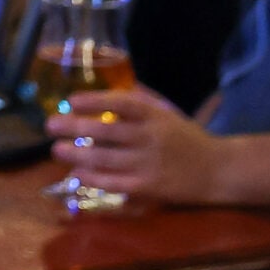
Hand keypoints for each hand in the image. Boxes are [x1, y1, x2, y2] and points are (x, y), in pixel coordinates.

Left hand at [47, 86, 229, 203]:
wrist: (219, 171)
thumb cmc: (189, 139)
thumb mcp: (168, 113)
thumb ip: (142, 99)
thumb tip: (113, 83)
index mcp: (154, 116)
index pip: (120, 103)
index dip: (94, 100)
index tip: (71, 100)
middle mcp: (150, 137)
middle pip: (105, 130)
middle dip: (73, 127)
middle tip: (50, 125)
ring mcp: (149, 163)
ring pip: (105, 157)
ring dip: (76, 153)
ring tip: (56, 149)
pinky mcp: (149, 187)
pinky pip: (115, 182)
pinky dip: (93, 177)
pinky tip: (77, 173)